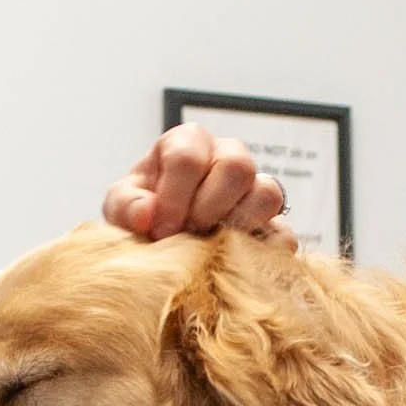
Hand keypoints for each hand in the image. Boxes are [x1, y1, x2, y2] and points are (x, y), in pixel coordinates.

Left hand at [104, 123, 292, 244]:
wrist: (159, 241)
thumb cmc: (142, 214)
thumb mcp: (121, 206)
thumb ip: (127, 205)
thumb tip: (147, 215)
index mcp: (189, 142)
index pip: (188, 157)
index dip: (173, 197)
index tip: (159, 229)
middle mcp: (227, 156)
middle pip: (236, 167)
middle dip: (207, 210)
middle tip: (186, 236)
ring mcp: (254, 188)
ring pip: (267, 194)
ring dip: (236, 227)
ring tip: (208, 249)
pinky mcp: (273, 224)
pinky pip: (284, 235)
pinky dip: (262, 253)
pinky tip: (230, 264)